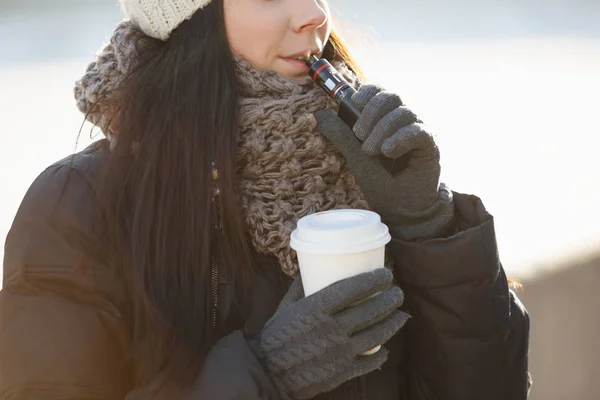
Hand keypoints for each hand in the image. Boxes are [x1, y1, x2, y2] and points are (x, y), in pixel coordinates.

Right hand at [250, 268, 408, 399]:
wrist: (268, 372)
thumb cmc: (277, 334)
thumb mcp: (287, 305)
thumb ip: (302, 286)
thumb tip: (315, 265)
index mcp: (315, 308)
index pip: (353, 289)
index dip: (374, 280)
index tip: (386, 275)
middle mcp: (330, 328)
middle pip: (370, 310)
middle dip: (390, 299)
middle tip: (398, 293)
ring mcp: (339, 352)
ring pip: (376, 334)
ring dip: (393, 322)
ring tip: (401, 314)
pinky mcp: (342, 372)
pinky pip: (369, 361)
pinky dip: (381, 354)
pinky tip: (385, 347)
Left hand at [315, 84, 453, 239]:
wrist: (399, 207)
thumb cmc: (379, 180)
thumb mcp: (355, 157)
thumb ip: (340, 135)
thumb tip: (320, 114)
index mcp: (384, 118)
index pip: (379, 92)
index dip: (368, 91)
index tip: (355, 101)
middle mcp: (403, 120)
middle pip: (391, 97)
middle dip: (371, 113)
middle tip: (359, 135)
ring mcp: (417, 131)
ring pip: (403, 113)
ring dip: (382, 129)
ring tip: (371, 151)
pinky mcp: (429, 146)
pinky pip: (417, 131)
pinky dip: (400, 139)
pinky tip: (388, 150)